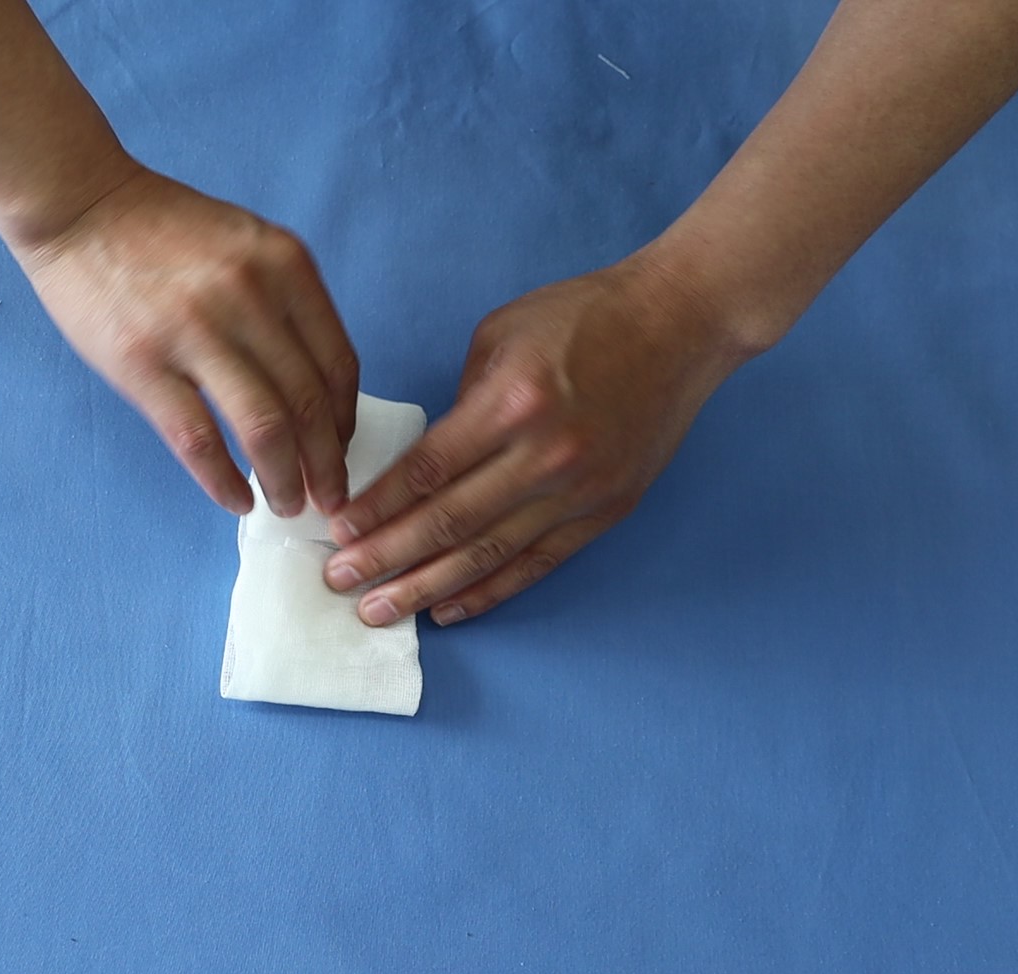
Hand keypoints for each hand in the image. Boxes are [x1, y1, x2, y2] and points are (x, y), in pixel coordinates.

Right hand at [13, 165, 358, 516]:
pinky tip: (235, 500)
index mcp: (284, 265)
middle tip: (328, 499)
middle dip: (326, 465)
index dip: (345, 422)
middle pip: (309, 404)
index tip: (339, 451)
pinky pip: (199, 442)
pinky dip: (224, 482)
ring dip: (285, 480)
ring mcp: (196, 331)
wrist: (79, 204)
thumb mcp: (244, 244)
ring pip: (265, 430)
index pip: (337, 363)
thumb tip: (310, 388)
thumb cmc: (161, 228)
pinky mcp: (144, 364)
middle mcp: (250, 296)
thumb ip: (282, 302)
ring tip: (288, 504)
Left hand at [322, 255, 753, 625]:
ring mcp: (580, 490)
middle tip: (338, 582)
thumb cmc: (583, 317)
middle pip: (449, 523)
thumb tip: (421, 464)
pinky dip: (490, 591)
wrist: (681, 324)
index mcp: (513, 402)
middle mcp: (546, 454)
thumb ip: (459, 403)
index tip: (336, 532)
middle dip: (386, 558)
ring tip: (379, 610)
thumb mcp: (500, 335)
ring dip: (427, 588)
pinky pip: (537, 564)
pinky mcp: (606, 511)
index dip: (377, 508)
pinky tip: (447, 609)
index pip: (427, 470)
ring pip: (489, 555)